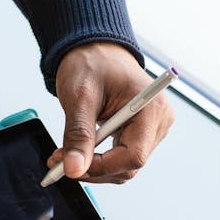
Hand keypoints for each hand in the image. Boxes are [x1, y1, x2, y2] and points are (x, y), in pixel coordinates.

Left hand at [49, 42, 174, 183]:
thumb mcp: (80, 98)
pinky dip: (99, 159)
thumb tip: (74, 169)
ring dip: (95, 166)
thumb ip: (78, 135)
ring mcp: (153, 128)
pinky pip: (122, 157)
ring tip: (66, 154)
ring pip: (124, 166)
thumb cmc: (92, 62)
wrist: (95, 50)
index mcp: (151, 108)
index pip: (133, 156)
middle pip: (129, 165)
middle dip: (94, 168)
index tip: (72, 166)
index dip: (102, 167)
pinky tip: (81, 150)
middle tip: (60, 162)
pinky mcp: (142, 133)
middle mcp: (159, 121)